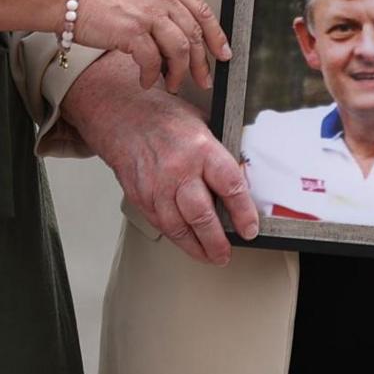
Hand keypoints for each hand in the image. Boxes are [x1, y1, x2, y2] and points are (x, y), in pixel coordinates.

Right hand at [65, 53, 260, 264]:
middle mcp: (178, 170)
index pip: (229, 186)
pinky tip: (188, 242)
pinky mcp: (141, 197)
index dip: (243, 212)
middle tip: (227, 252)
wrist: (123, 116)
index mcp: (201, 148)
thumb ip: (220, 154)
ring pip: (179, 227)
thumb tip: (243, 179)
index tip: (250, 229)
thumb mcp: (203, 124)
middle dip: (217, 240)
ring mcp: (156, 186)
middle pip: (201, 214)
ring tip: (211, 256)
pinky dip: (177, 237)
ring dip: (197, 247)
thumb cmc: (165, 119)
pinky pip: (162, 224)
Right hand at [71, 0, 230, 92]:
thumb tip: (179, 33)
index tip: (223, 53)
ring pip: (179, 48)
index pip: (202, 10)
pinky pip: (152, 60)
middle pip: (194, 33)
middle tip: (202, 80)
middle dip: (201, 62)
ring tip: (172, 84)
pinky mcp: (131, 31)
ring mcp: (147, 12)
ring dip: (178, 72)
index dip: (217, 35)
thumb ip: (160, 1)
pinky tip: (147, 81)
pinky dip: (152, 75)